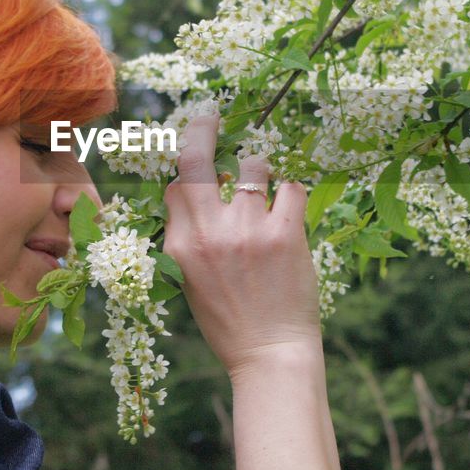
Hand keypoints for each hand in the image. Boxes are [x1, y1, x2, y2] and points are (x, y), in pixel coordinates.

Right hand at [161, 113, 321, 374]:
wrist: (269, 355)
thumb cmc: (231, 324)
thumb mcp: (191, 283)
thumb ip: (189, 240)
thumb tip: (191, 199)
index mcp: (180, 246)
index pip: (176, 186)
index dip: (189, 173)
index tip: (200, 160)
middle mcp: (208, 233)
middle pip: (197, 158)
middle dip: (203, 128)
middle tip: (212, 115)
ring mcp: (247, 230)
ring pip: (253, 165)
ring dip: (261, 168)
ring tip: (268, 184)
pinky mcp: (285, 234)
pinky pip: (291, 186)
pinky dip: (293, 189)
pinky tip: (292, 203)